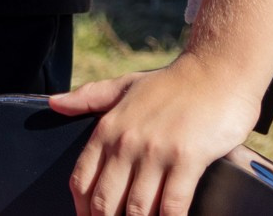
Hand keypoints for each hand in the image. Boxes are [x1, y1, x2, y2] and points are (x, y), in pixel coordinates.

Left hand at [49, 52, 260, 215]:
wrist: (218, 71)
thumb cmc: (173, 83)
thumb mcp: (126, 86)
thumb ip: (89, 97)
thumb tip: (54, 103)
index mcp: (109, 128)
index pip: (81, 180)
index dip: (82, 209)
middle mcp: (127, 142)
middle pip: (105, 202)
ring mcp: (156, 152)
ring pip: (137, 210)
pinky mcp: (187, 159)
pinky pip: (172, 206)